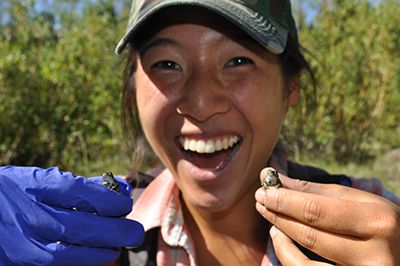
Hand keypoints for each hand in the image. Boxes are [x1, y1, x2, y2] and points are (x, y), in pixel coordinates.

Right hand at [0, 166, 143, 265]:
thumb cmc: (18, 192)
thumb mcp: (41, 179)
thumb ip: (81, 185)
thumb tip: (122, 187)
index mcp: (32, 186)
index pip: (77, 192)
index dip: (108, 200)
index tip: (125, 205)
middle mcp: (25, 214)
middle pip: (76, 226)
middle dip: (113, 232)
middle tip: (134, 233)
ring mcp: (18, 242)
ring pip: (63, 254)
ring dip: (97, 253)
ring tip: (115, 249)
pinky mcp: (16, 262)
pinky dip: (79, 262)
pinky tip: (94, 257)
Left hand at [255, 167, 399, 265]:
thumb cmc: (381, 224)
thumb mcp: (362, 202)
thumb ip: (320, 191)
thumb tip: (278, 179)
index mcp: (378, 222)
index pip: (318, 210)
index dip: (285, 200)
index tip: (264, 188)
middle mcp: (374, 254)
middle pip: (310, 234)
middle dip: (278, 213)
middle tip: (260, 199)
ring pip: (305, 263)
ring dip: (280, 237)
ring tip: (269, 216)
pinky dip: (288, 257)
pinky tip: (280, 238)